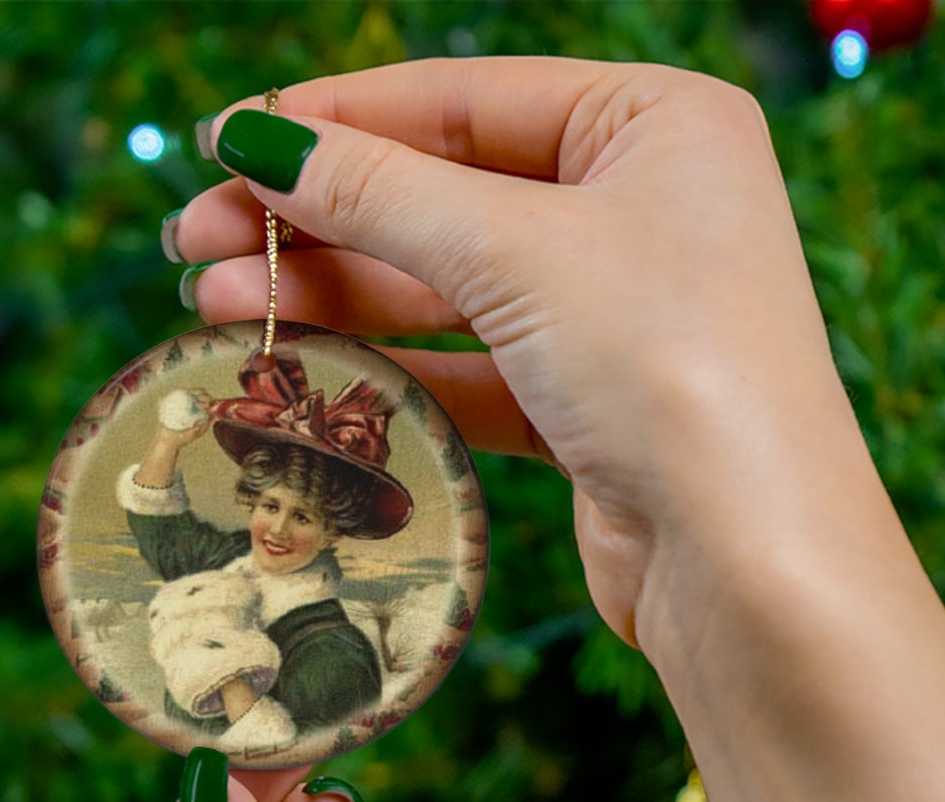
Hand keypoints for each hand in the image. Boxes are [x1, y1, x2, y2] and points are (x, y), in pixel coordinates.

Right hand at [173, 57, 866, 652]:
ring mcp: (620, 314)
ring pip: (451, 289)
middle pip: (447, 195)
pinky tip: (303, 372)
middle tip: (195, 242)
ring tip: (217, 308)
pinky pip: (473, 371)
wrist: (748, 560)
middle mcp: (644, 209)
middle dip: (319, 219)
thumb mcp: (516, 251)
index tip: (224, 143)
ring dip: (337, 297)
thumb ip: (381, 193)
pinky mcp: (593, 408)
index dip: (337, 120)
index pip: (465, 99)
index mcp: (657, 124)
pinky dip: (392, 372)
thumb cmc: (667, 366)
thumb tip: (258, 141)